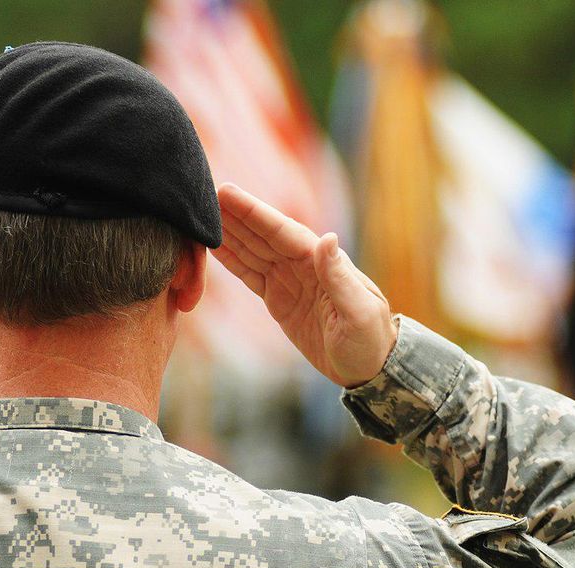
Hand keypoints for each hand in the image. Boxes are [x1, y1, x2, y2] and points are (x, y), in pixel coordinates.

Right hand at [213, 183, 396, 387]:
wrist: (370, 367)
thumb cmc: (370, 339)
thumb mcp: (359, 311)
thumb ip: (339, 277)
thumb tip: (328, 238)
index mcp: (321, 263)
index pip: (282, 231)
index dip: (254, 212)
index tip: (227, 193)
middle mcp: (303, 265)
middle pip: (263, 235)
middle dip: (236, 215)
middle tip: (206, 194)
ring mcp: (290, 281)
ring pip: (253, 250)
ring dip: (230, 232)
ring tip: (203, 215)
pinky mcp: (279, 299)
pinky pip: (250, 274)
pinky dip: (232, 260)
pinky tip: (215, 247)